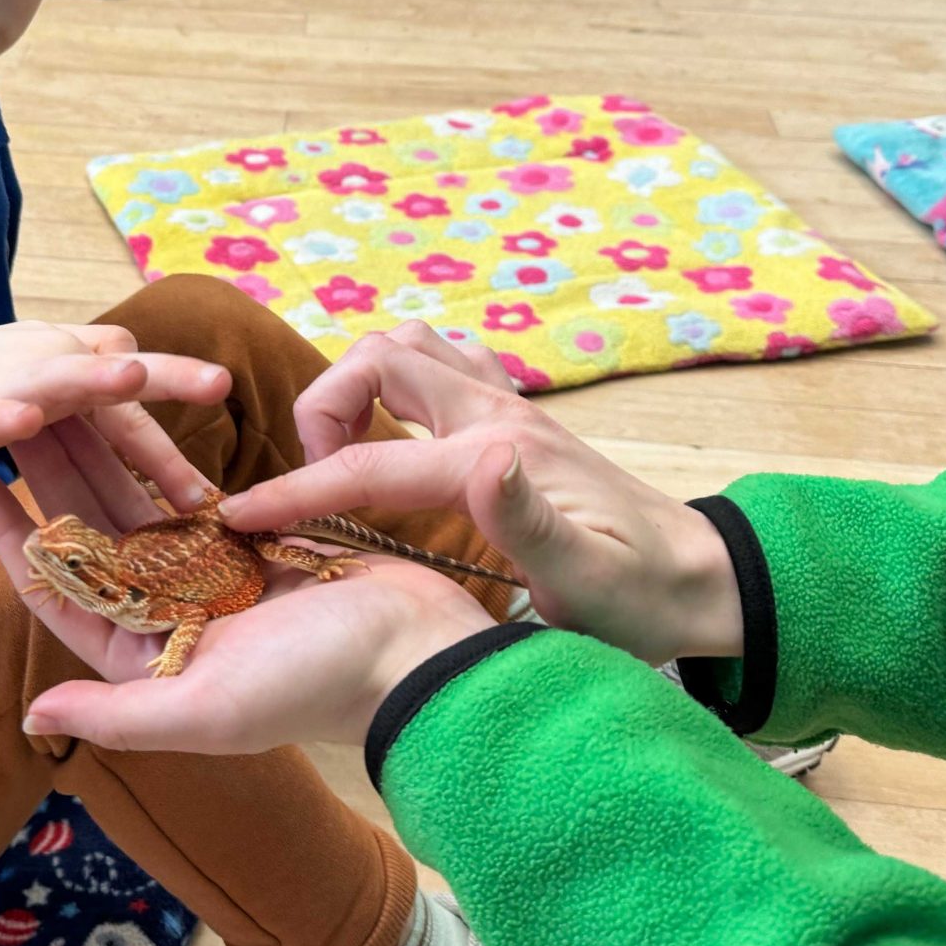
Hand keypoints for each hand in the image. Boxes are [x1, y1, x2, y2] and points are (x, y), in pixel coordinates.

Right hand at [0, 321, 226, 505]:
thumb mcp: (58, 390)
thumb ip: (107, 406)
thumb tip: (169, 425)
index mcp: (84, 370)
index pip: (145, 392)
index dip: (186, 412)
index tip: (231, 440)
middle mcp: (56, 367)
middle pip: (120, 376)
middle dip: (168, 377)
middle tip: (218, 382)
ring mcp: (10, 384)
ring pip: (61, 382)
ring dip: (95, 378)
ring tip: (130, 376)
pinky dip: (4, 415)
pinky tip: (22, 421)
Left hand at [0, 430, 493, 753]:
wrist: (418, 655)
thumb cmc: (316, 686)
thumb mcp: (208, 711)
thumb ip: (117, 715)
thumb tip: (28, 716)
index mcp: (150, 662)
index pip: (61, 594)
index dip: (13, 540)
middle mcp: (171, 622)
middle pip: (93, 539)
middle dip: (50, 478)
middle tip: (5, 416)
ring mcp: (211, 581)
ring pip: (136, 507)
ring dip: (96, 455)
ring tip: (52, 401)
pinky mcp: (253, 546)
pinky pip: (189, 493)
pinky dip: (157, 454)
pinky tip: (124, 412)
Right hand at [227, 327, 746, 664]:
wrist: (705, 579)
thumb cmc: (642, 601)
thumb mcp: (588, 584)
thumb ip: (529, 524)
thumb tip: (481, 458)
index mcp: (498, 457)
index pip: (369, 462)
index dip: (296, 489)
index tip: (240, 519)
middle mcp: (498, 414)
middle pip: (377, 357)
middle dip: (324, 407)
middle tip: (319, 481)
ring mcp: (507, 407)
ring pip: (406, 344)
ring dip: (357, 381)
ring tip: (348, 454)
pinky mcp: (514, 416)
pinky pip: (437, 362)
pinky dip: (395, 380)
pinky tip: (395, 437)